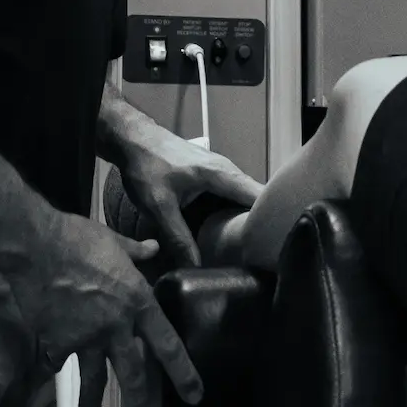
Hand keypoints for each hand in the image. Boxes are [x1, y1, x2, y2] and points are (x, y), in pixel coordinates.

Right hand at [2, 210, 202, 406]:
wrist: (35, 245)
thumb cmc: (77, 237)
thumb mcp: (114, 239)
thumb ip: (136, 251)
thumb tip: (154, 248)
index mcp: (137, 301)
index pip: (168, 345)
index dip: (184, 373)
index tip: (195, 395)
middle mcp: (116, 326)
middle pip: (135, 377)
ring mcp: (85, 337)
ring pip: (94, 378)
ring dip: (92, 397)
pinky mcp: (56, 341)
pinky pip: (57, 359)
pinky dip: (54, 361)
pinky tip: (51, 364)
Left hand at [116, 137, 261, 268]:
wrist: (133, 139)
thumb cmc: (146, 167)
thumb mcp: (159, 207)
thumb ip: (178, 237)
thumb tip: (195, 268)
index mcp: (223, 175)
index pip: (262, 198)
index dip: (271, 222)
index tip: (273, 248)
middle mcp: (229, 171)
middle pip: (257, 200)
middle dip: (261, 226)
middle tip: (262, 256)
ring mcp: (222, 172)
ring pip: (244, 199)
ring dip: (247, 220)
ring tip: (250, 249)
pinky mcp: (213, 176)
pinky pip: (232, 196)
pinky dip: (234, 213)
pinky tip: (228, 233)